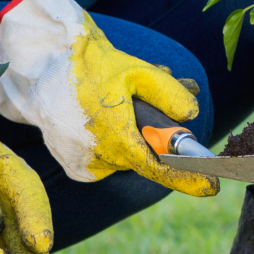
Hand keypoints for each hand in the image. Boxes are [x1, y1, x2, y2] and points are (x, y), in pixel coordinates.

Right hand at [0, 0, 215, 195]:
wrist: (42, 67)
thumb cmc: (90, 66)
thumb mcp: (137, 71)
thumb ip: (169, 93)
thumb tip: (191, 116)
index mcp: (115, 137)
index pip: (159, 168)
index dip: (187, 179)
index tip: (210, 187)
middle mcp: (99, 158)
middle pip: (145, 153)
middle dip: (155, 131)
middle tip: (150, 96)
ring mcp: (84, 164)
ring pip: (126, 154)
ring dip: (133, 133)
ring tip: (120, 100)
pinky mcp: (75, 165)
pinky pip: (108, 157)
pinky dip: (114, 139)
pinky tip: (102, 114)